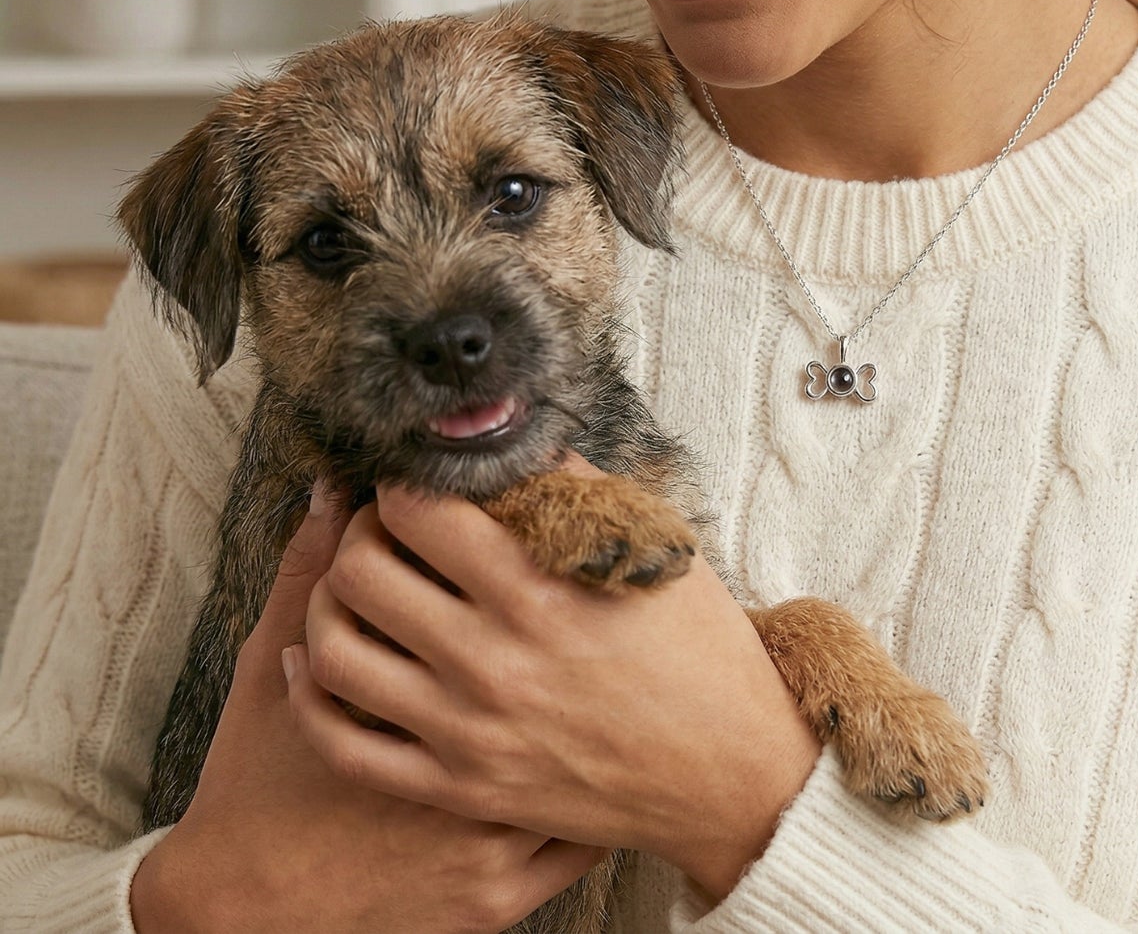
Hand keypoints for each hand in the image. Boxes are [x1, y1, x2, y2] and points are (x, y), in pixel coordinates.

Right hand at [131, 485, 605, 933]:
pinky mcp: (502, 892)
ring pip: (594, 745)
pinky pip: (582, 843)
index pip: (491, 582)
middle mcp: (469, 750)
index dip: (511, 551)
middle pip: (557, 653)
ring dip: (609, 693)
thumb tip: (332, 487)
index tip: (514, 536)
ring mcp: (492, 832)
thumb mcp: (264, 668)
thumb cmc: (253, 784)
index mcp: (418, 682)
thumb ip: (302, 571)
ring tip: (614, 657)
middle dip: (574, 615)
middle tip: (578, 591)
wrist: (241, 914)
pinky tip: (605, 753)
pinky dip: (603, 803)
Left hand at [286, 455, 822, 899]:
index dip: (403, 486)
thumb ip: (575, 489)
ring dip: (326, 607)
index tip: (414, 488)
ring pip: (335, 653)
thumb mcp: (652, 548)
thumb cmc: (699, 651)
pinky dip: (312, 698)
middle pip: (359, 572)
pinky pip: (346, 746)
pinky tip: (317, 665)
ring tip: (352, 591)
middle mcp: (492, 659)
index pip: (417, 512)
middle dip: (360, 534)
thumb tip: (513, 445)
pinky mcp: (462, 788)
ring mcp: (469, 731)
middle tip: (381, 532)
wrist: (729, 770)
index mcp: (537, 588)